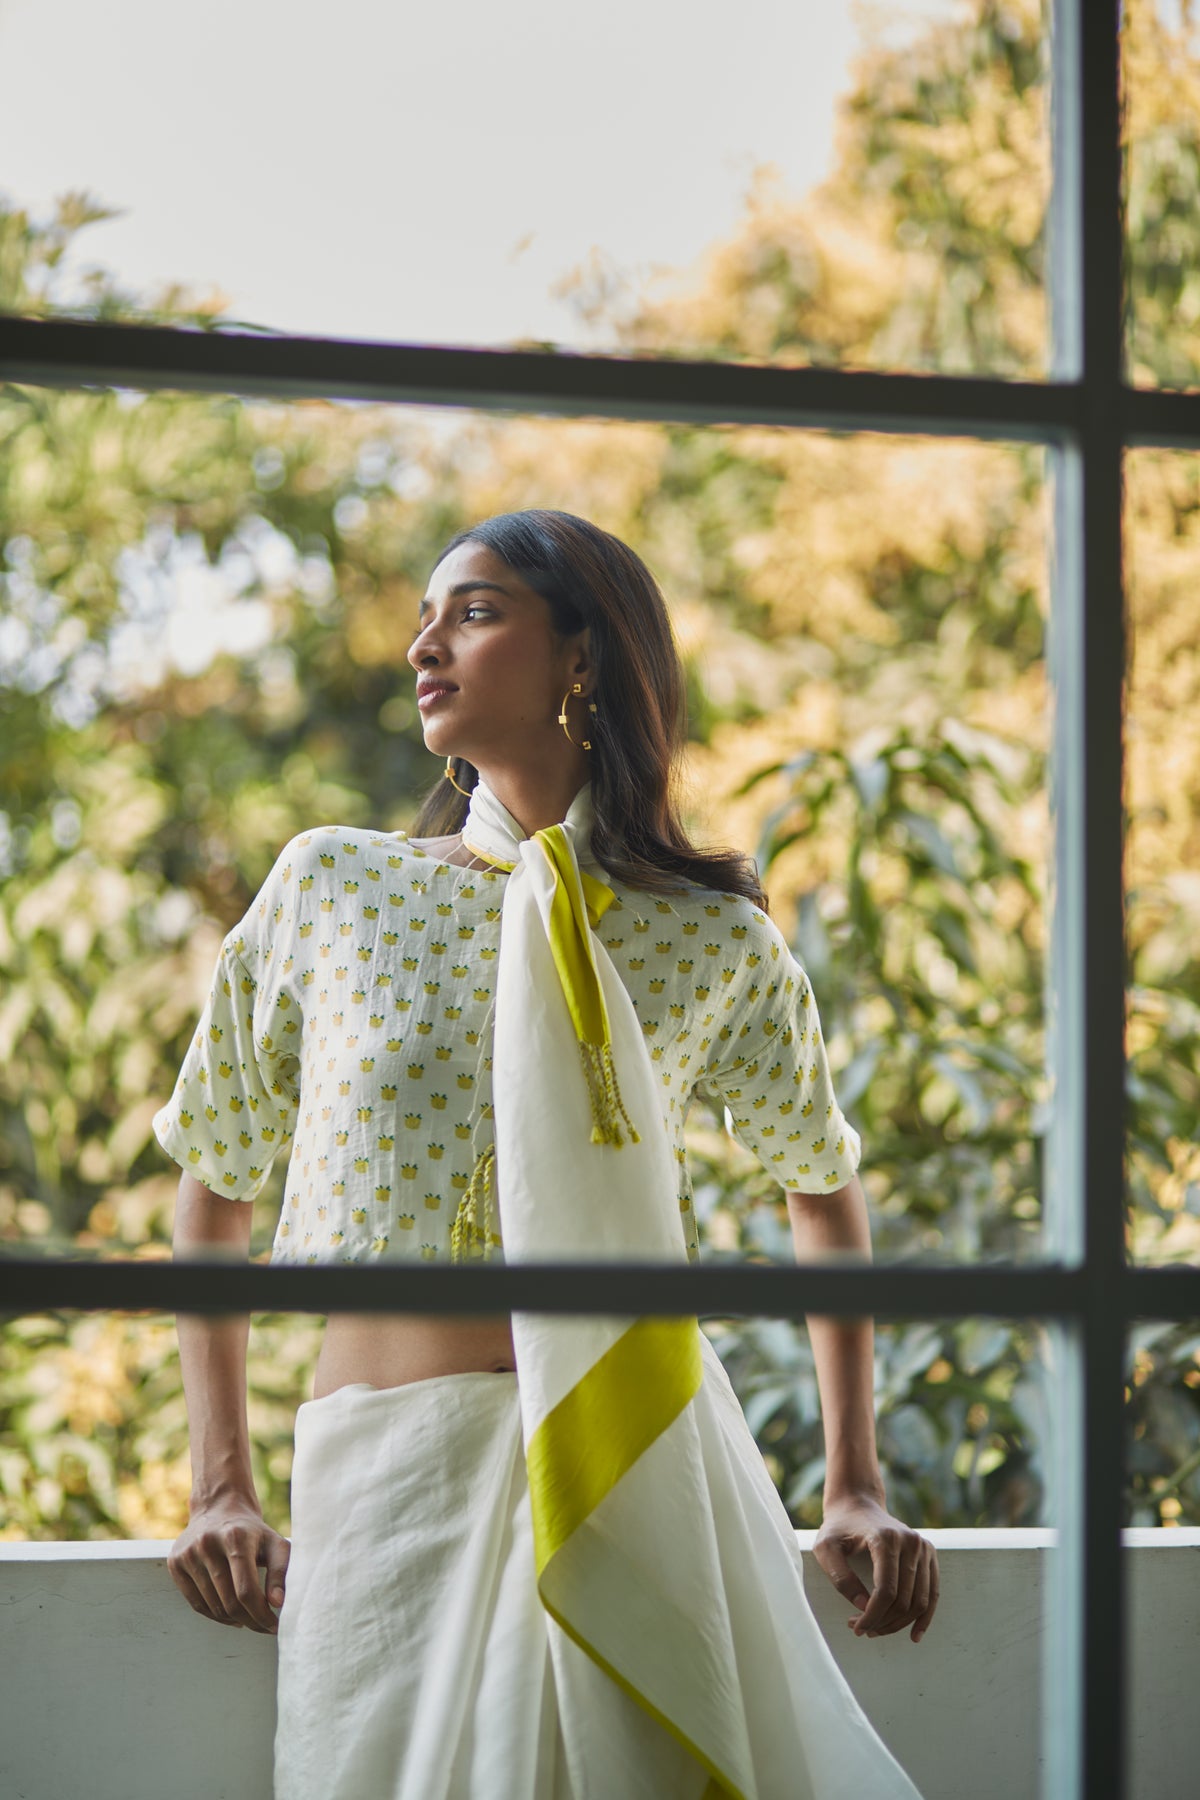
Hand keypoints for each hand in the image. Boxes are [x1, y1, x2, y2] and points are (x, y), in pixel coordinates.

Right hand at [168, 1496, 290, 1634]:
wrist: (219, 1507)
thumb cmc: (253, 1532)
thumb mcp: (274, 1543)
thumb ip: (282, 1571)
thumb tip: (278, 1603)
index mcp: (235, 1537)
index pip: (246, 1590)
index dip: (261, 1614)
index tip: (275, 1627)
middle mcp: (207, 1544)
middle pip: (229, 1602)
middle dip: (250, 1620)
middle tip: (264, 1626)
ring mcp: (188, 1554)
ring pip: (212, 1606)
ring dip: (234, 1620)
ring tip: (249, 1619)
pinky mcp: (175, 1562)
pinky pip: (195, 1604)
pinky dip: (215, 1616)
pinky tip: (230, 1615)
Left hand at [813, 1492, 937, 1644]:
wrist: (857, 1505)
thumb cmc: (838, 1528)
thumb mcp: (825, 1549)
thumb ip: (840, 1577)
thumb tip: (864, 1606)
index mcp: (885, 1538)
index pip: (886, 1590)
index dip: (872, 1616)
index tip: (856, 1628)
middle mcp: (910, 1542)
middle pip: (903, 1599)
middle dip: (882, 1622)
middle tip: (860, 1628)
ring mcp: (923, 1548)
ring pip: (919, 1601)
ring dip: (899, 1624)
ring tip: (876, 1629)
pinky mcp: (929, 1554)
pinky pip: (933, 1593)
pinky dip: (924, 1616)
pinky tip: (914, 1635)